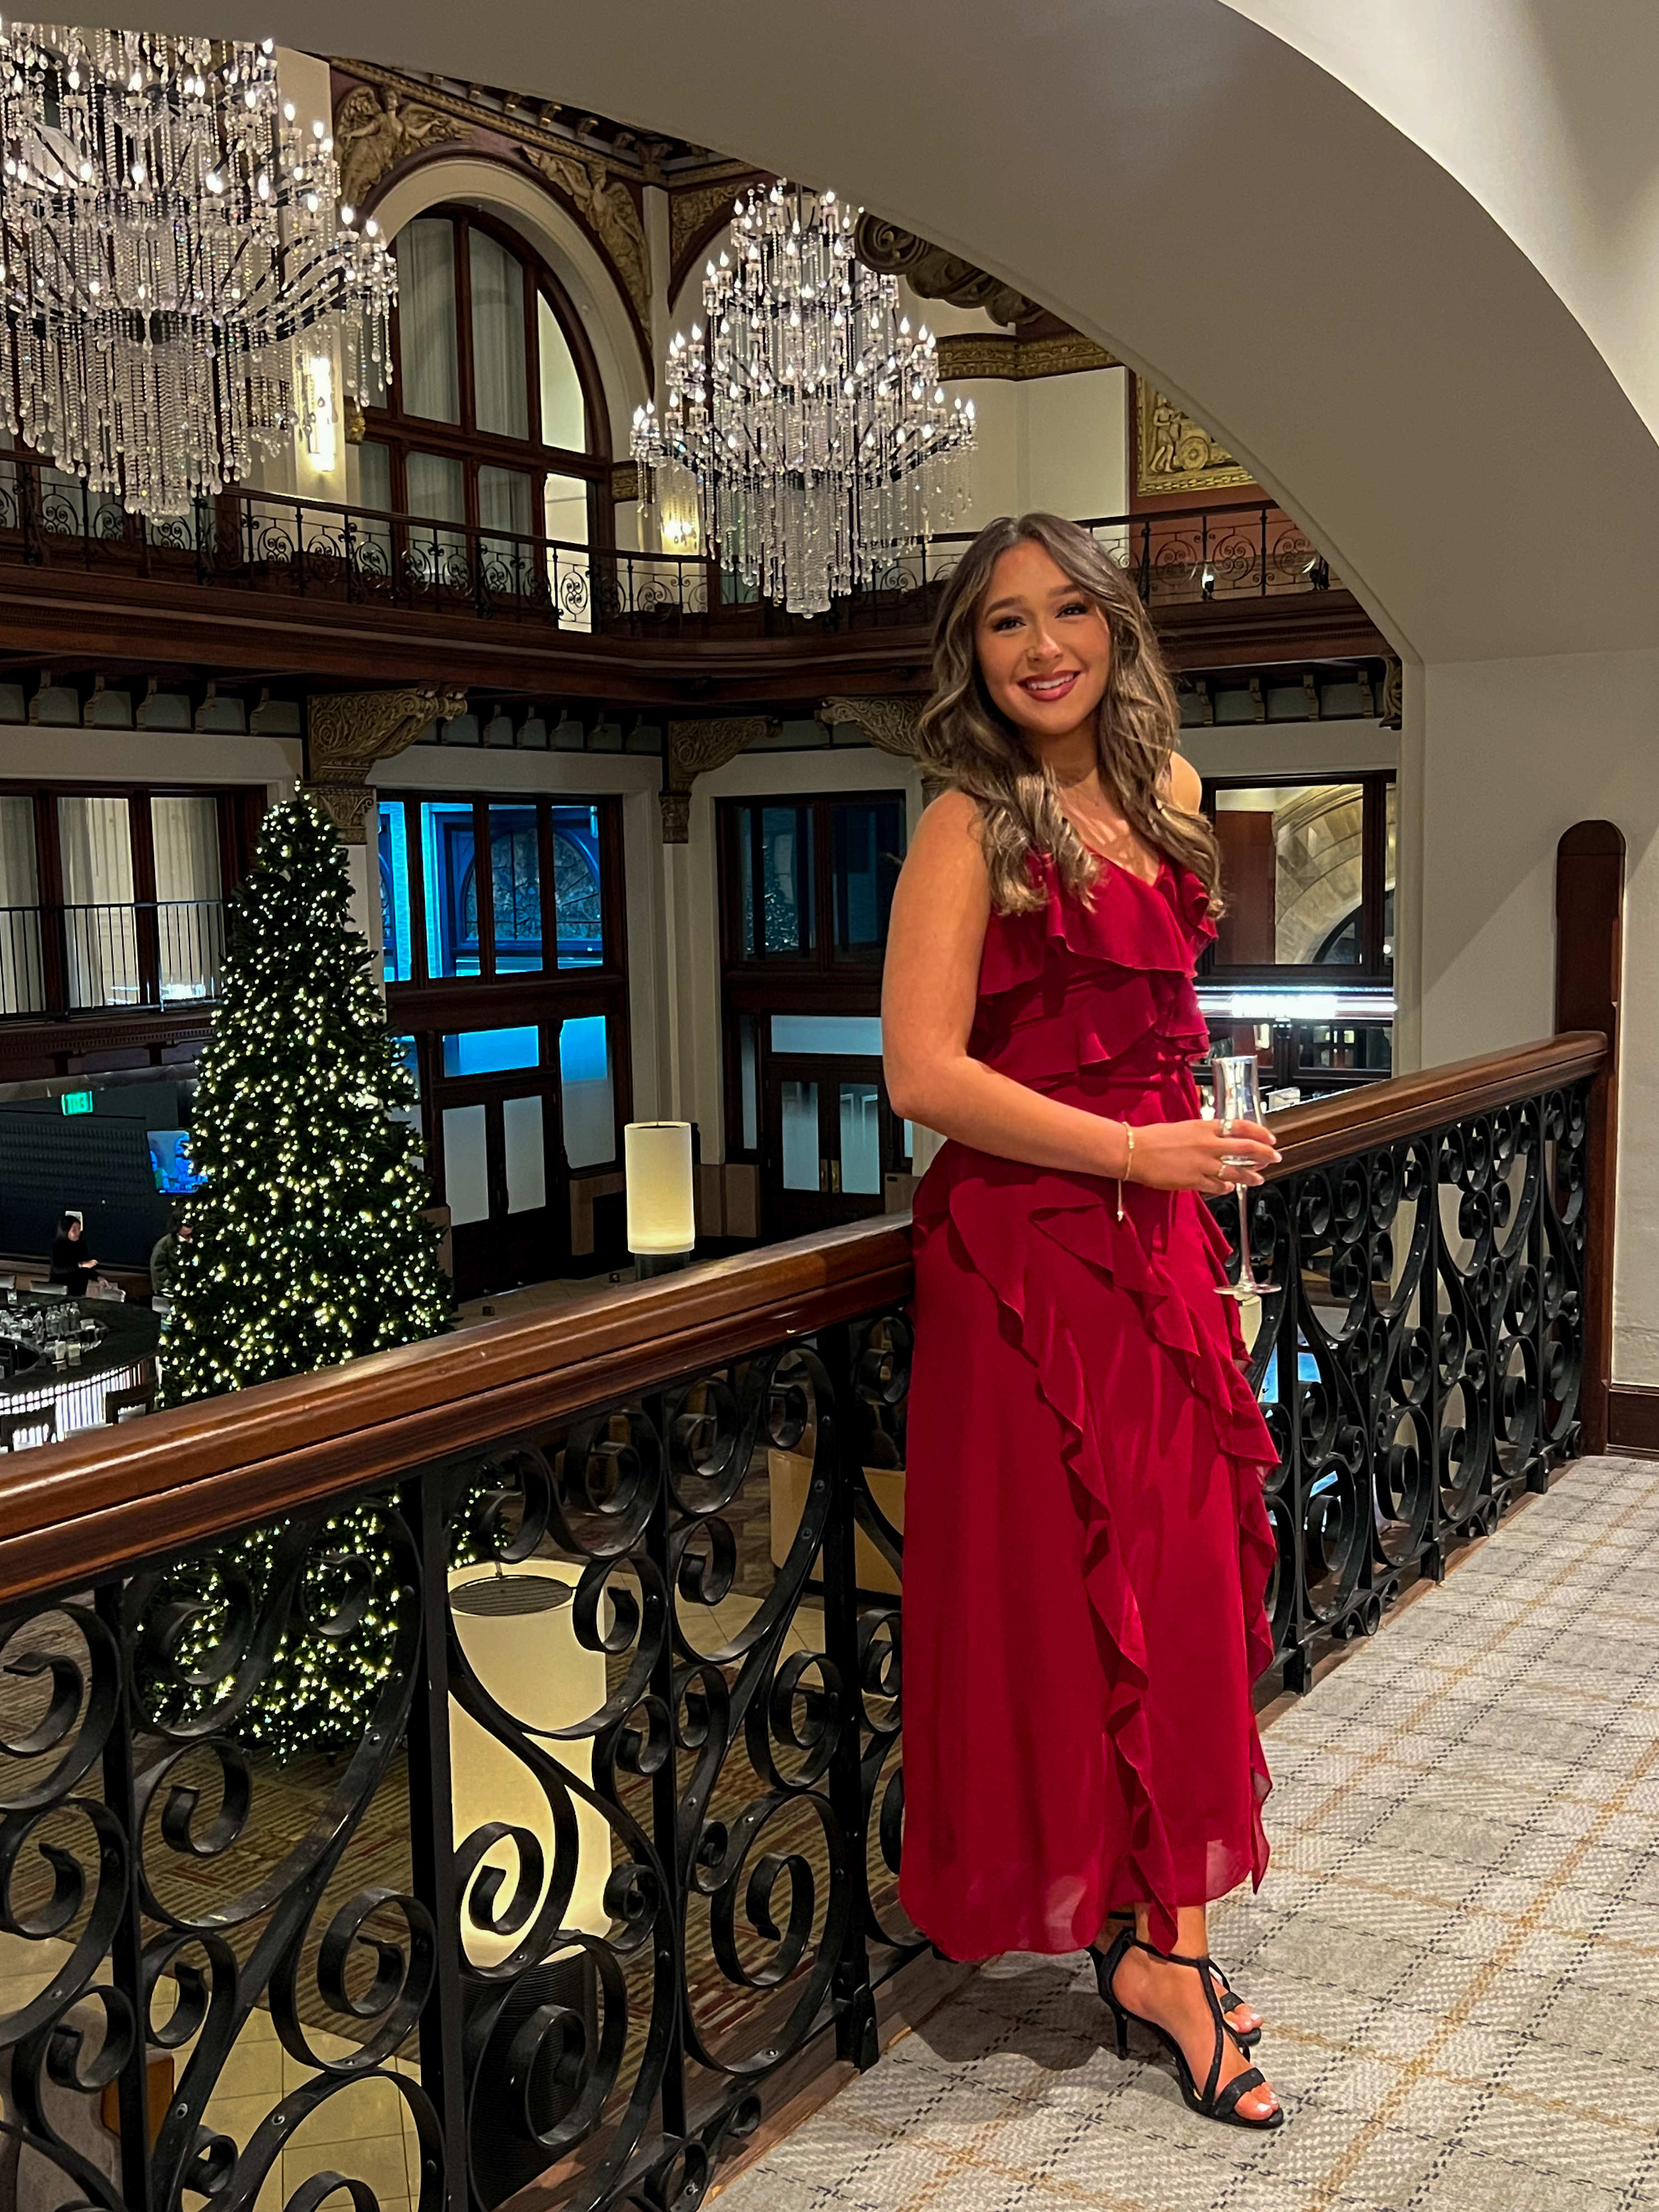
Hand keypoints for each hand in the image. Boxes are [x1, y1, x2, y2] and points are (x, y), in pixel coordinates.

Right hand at [1121, 1116, 1279, 1196]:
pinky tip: (1230, 1188)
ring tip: (1259, 1178)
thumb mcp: (1183, 1127)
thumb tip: (1217, 1138)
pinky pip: (1217, 1186)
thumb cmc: (1153, 1137)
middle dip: (1265, 1154)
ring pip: (1236, 1172)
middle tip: (1274, 1157)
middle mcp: (1208, 1144)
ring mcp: (1203, 1164)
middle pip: (1246, 1149)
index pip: (1240, 1126)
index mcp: (1204, 1126)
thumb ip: (1203, 1133)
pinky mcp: (1194, 1181)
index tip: (1269, 1138)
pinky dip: (1226, 1187)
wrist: (1134, 1151)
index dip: (1260, 1132)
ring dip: (1250, 1176)